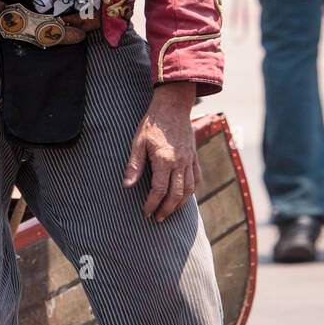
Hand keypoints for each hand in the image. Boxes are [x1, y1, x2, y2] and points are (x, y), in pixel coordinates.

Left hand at [123, 80, 199, 221]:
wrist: (173, 105)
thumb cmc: (152, 123)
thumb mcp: (138, 142)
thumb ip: (134, 165)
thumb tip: (126, 185)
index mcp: (164, 160)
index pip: (159, 190)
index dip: (152, 204)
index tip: (146, 212)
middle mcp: (179, 163)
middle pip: (176, 194)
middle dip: (166, 209)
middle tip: (158, 218)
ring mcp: (189, 160)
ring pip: (189, 189)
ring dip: (179, 204)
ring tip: (170, 211)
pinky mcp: (194, 156)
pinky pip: (197, 178)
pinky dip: (192, 190)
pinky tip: (184, 195)